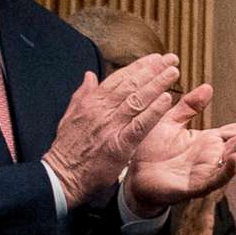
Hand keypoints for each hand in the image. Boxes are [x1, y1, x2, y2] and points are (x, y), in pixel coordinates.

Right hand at [43, 53, 180, 206]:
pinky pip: (140, 124)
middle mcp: (102, 109)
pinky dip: (153, 111)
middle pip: (131, 84)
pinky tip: (167, 100)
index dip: (138, 67)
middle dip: (152, 70)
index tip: (155, 58)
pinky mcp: (119, 144)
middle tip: (171, 58)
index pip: (119, 79)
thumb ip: (82, 94)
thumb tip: (89, 75)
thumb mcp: (70, 116)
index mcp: (91, 102)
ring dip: (157, 84)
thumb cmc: (67, 149)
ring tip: (173, 73)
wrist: (62, 176)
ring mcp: (110, 126)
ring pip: (137, 99)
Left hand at [124, 84, 235, 215]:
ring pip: (232, 161)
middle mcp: (211, 157)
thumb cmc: (150, 150)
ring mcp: (206, 173)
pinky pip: (215, 179)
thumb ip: (189, 106)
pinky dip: (227, 170)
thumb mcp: (170, 121)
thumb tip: (209, 86)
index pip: (235, 132)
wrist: (133, 177)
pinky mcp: (196, 187)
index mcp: (207, 142)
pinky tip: (234, 158)